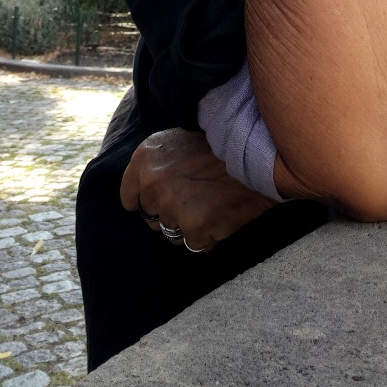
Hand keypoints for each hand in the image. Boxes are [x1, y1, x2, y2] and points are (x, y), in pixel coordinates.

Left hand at [119, 127, 275, 251]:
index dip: (146, 201)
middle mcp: (153, 182)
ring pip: (171, 234)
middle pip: (151, 218)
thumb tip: (145, 191)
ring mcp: (172, 206)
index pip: (129, 196)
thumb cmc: (222, 146)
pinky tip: (222, 215)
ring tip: (212, 205)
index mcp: (146, 157)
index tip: (161, 201)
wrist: (258, 151)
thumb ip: (158, 165)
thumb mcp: (179, 141)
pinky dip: (209, 237)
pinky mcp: (193, 226)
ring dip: (189, 227)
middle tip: (197, 199)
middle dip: (170, 214)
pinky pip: (195, 245)